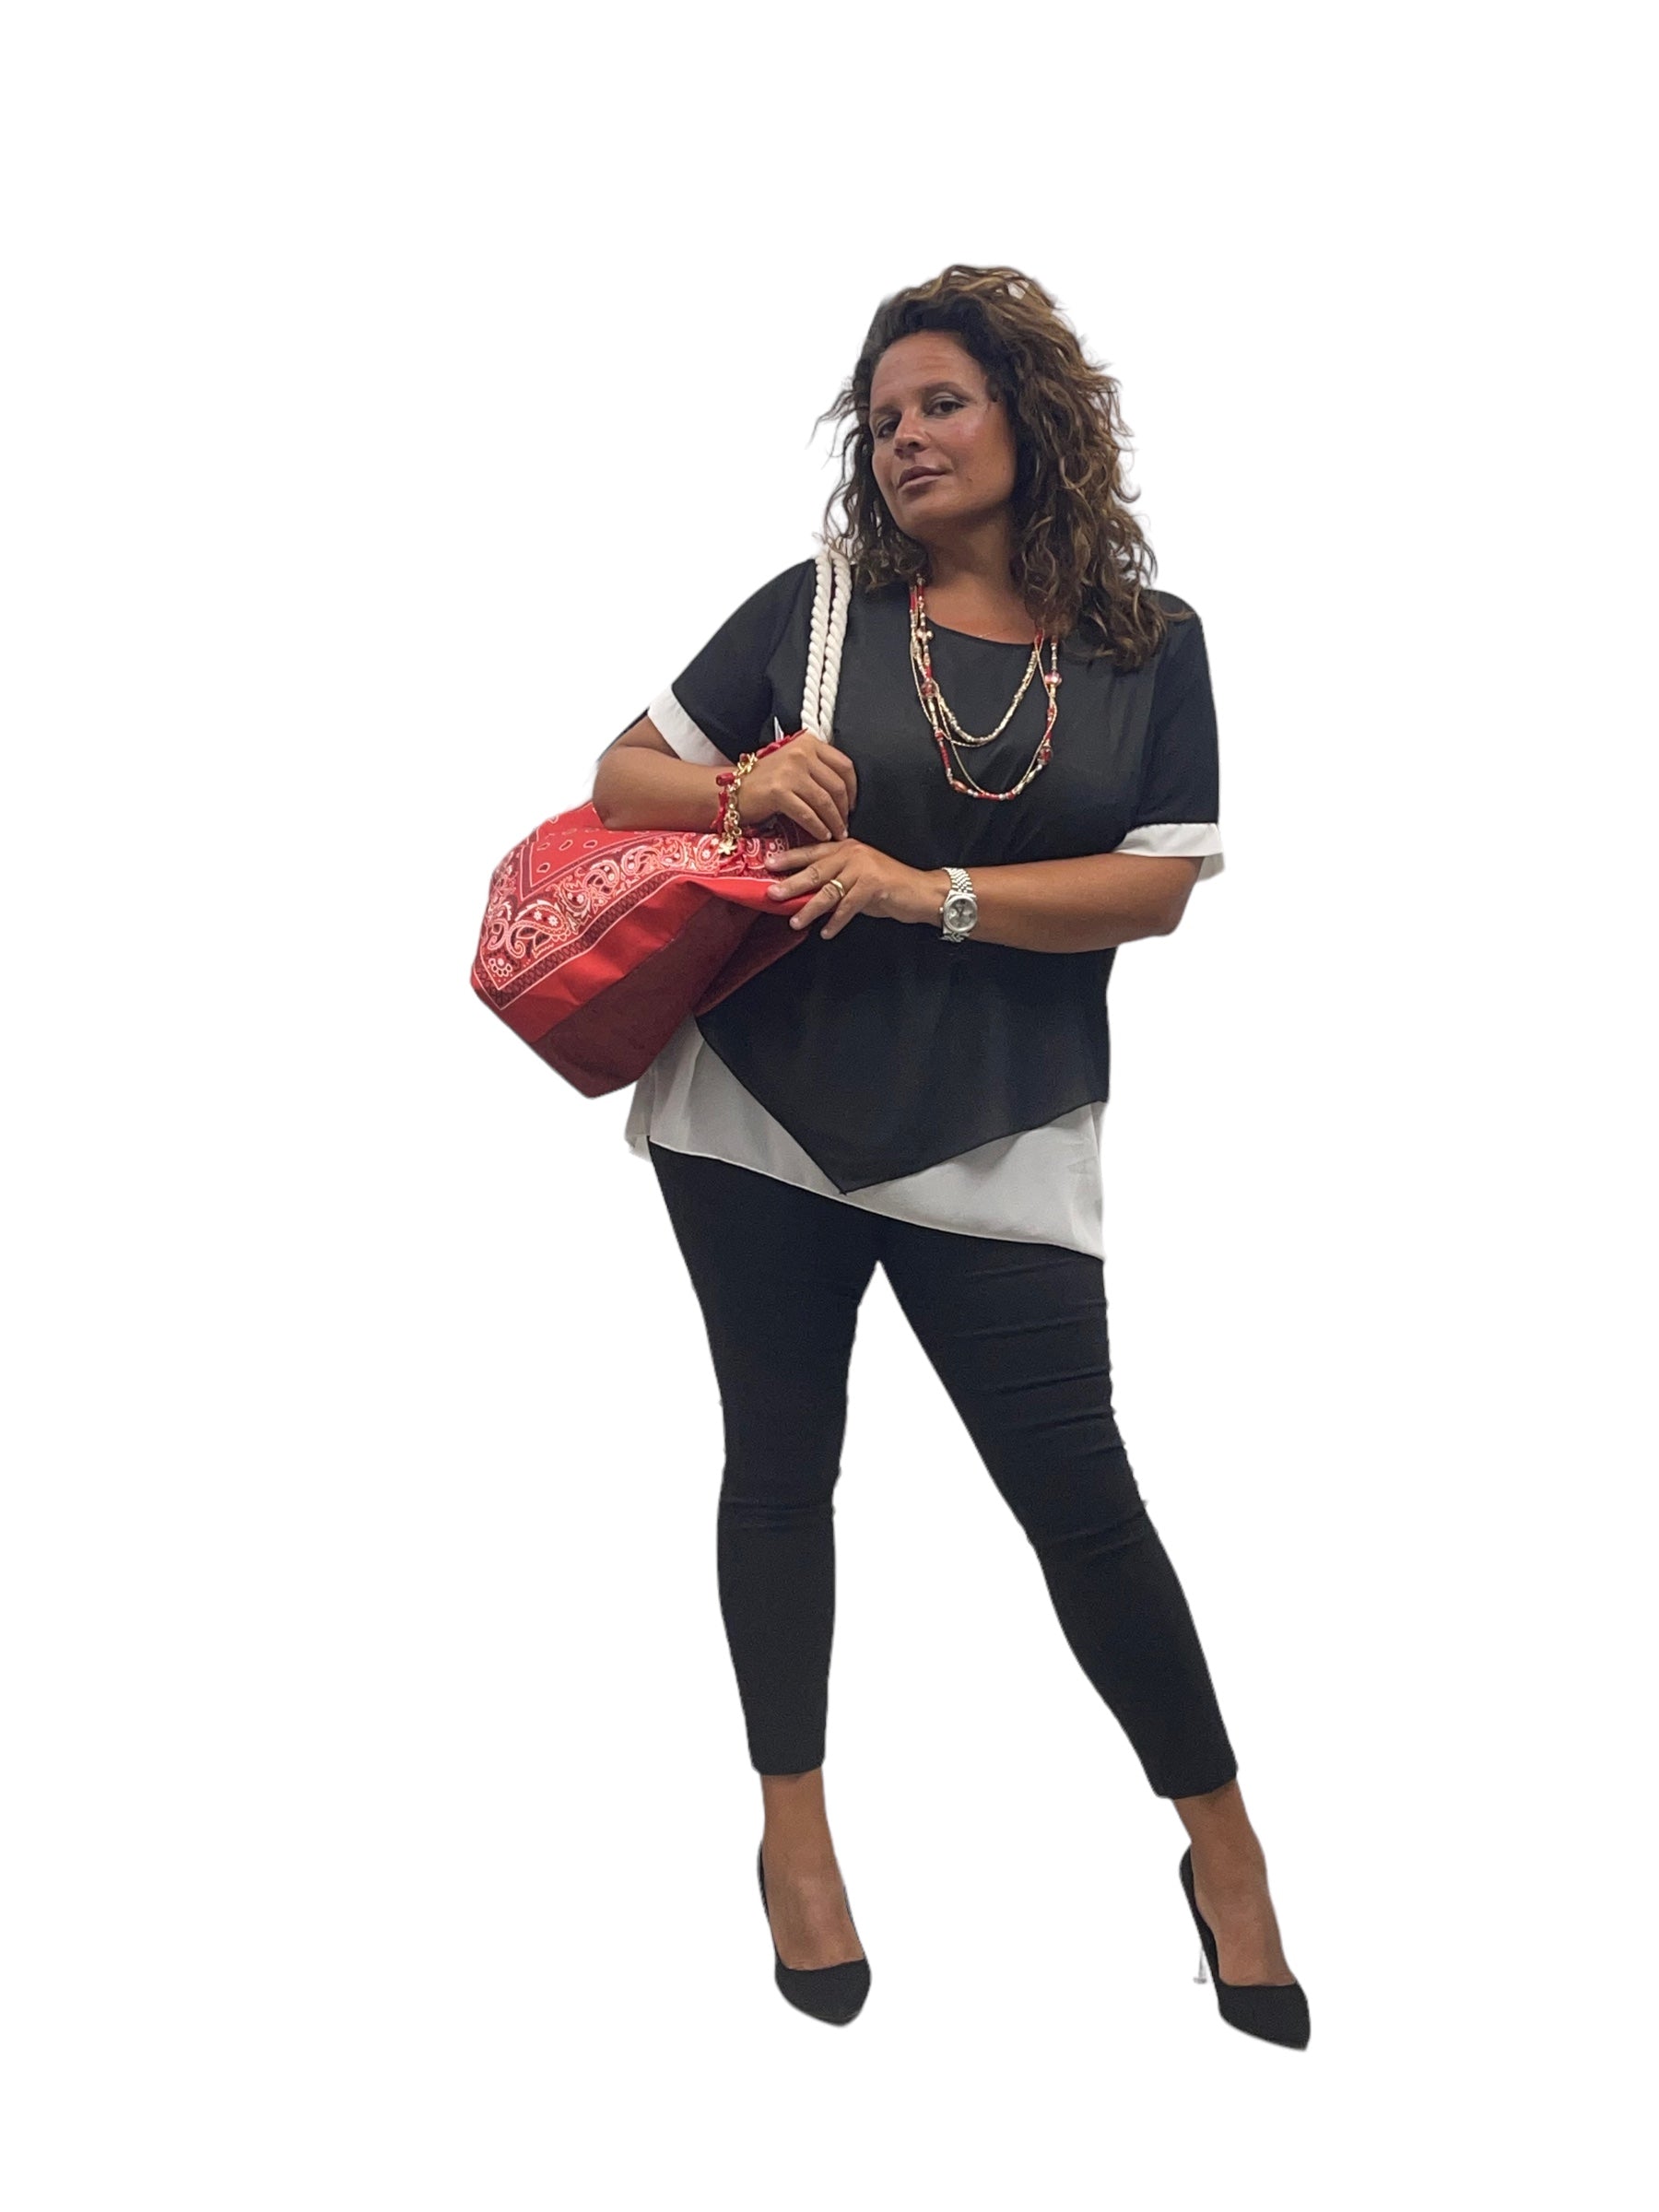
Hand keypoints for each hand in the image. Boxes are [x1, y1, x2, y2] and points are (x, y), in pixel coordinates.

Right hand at [743, 737, 858, 842]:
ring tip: (837, 833)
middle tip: (845, 824)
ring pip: (824, 801)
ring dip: (834, 822)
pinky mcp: (779, 792)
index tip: (853, 804)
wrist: (735, 790)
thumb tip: (847, 789)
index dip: (854, 788)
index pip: (844, 765)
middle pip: (836, 785)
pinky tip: (822, 835)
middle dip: (844, 809)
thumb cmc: (766, 780)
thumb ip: (817, 767)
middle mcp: (800, 753)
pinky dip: (818, 828)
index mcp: (808, 743)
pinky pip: (807, 814)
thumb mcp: (794, 763)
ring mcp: (789, 771)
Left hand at [764, 839, 942, 939]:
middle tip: (771, 893)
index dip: (789, 858)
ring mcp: (863, 868)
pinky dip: (836, 922)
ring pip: (829, 890)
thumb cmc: (888, 886)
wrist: (922, 891)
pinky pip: (848, 906)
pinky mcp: (873, 885)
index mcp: (845, 848)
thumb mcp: (857, 877)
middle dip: (791, 883)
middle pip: (815, 870)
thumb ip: (834, 880)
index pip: (811, 851)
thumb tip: (803, 894)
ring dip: (809, 908)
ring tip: (795, 921)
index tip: (768, 864)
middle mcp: (852, 853)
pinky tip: (826, 932)